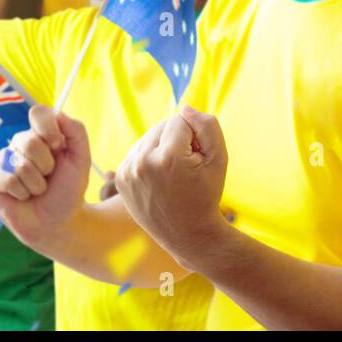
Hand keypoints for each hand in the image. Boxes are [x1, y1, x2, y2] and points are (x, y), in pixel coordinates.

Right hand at [0, 104, 90, 252]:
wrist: (58, 222)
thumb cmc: (68, 190)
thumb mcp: (81, 159)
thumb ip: (76, 131)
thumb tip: (58, 113)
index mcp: (42, 134)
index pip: (38, 113)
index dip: (48, 129)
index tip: (58, 146)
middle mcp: (21, 143)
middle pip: (30, 141)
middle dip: (47, 165)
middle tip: (49, 176)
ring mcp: (4, 160)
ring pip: (20, 164)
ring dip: (37, 184)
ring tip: (38, 190)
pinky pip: (8, 180)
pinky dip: (23, 192)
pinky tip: (24, 197)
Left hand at [115, 105, 228, 267]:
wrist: (187, 234)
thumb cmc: (206, 194)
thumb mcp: (219, 158)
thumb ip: (207, 125)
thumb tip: (184, 108)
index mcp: (168, 157)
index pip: (180, 120)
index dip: (195, 136)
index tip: (197, 160)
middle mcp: (143, 162)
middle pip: (162, 126)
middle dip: (177, 140)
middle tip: (186, 168)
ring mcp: (128, 171)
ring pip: (149, 138)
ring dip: (162, 147)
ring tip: (173, 174)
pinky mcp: (121, 178)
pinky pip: (138, 152)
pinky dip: (149, 159)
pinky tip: (160, 178)